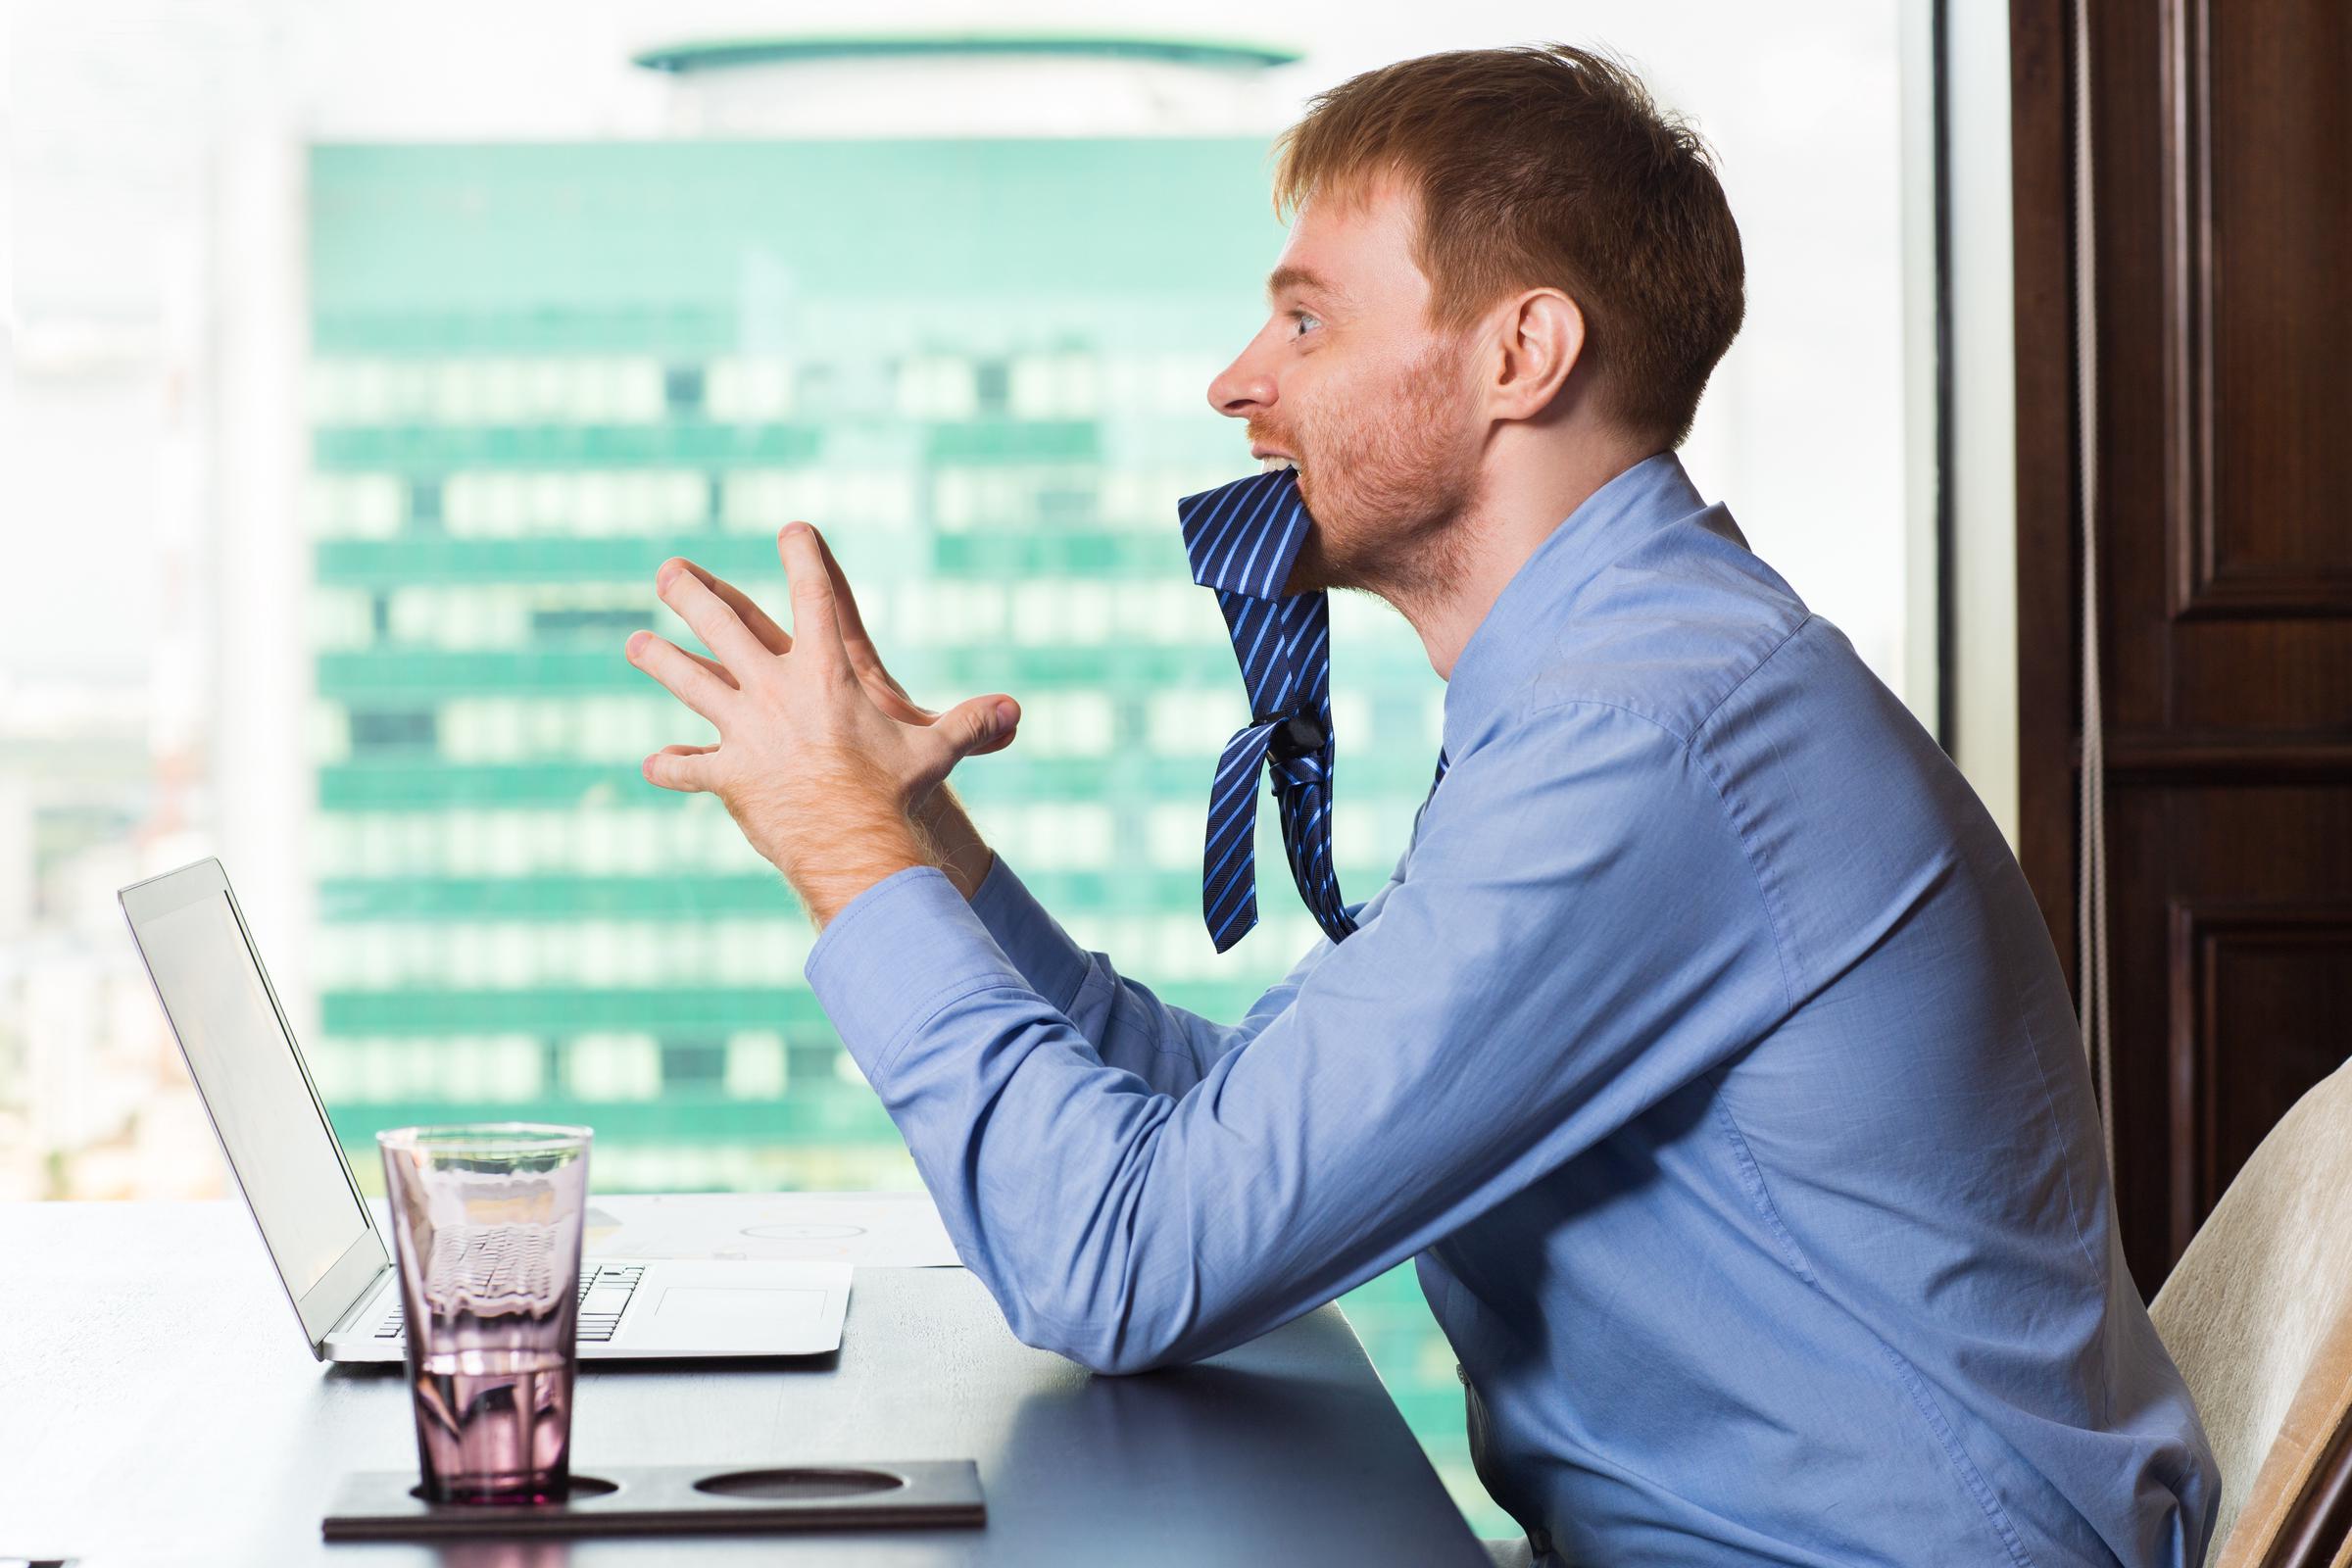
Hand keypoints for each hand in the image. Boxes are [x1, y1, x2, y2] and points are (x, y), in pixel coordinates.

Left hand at [626, 523, 1018, 924]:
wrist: (851, 841)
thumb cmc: (895, 791)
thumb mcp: (935, 750)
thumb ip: (969, 724)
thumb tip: (1016, 711)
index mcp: (826, 671)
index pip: (814, 597)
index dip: (804, 557)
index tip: (792, 529)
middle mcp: (776, 689)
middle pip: (723, 627)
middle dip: (691, 593)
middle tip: (667, 572)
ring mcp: (745, 730)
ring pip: (689, 683)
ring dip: (660, 660)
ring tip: (637, 644)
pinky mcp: (728, 775)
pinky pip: (691, 767)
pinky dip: (674, 766)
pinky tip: (655, 763)